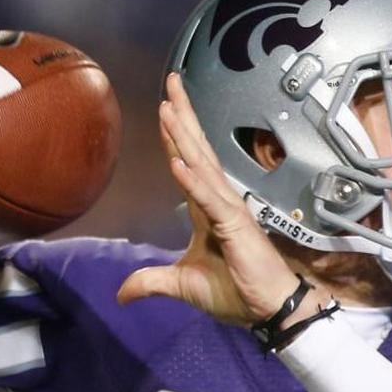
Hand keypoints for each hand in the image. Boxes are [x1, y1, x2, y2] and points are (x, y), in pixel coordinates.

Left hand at [117, 74, 329, 326]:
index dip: (176, 135)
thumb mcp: (182, 287)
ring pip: (202, 166)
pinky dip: (193, 180)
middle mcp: (219, 201)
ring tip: (167, 107)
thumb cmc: (236, 292)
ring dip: (184, 137)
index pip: (188, 163)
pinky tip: (178, 161)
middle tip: (172, 82)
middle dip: (183, 116)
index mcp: (206, 209)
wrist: (270, 310)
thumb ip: (152, 283)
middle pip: (197, 151)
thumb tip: (121, 294)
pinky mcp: (236, 227)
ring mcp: (229, 210)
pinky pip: (210, 200)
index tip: (165, 105)